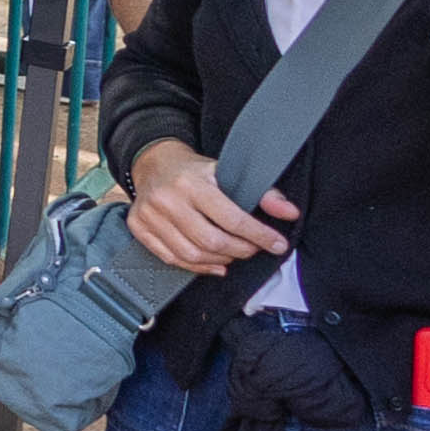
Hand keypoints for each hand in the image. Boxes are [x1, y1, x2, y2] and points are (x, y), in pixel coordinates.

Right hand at [123, 138, 299, 278]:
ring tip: (234, 254)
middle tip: (253, 249)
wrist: (152, 163)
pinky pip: (171, 258)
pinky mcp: (138, 227)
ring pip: (192, 254)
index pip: (231, 219)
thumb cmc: (195, 171)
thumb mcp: (228, 172)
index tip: (278, 244)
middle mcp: (166, 200)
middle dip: (241, 250)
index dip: (259, 236)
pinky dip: (197, 267)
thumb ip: (263, 193)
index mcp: (191, 183)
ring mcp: (149, 215)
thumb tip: (291, 213)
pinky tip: (215, 264)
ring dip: (221, 260)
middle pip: (211, 241)